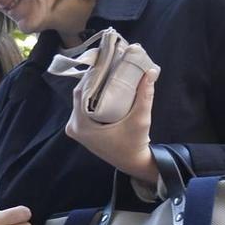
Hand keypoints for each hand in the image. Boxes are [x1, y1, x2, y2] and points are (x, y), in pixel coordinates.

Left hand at [66, 62, 159, 182]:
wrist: (133, 163)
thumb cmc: (135, 144)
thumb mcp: (140, 119)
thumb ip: (144, 95)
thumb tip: (151, 70)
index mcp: (81, 125)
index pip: (81, 92)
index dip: (92, 75)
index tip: (104, 61)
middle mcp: (74, 126)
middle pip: (80, 94)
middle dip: (94, 78)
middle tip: (108, 62)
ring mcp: (76, 128)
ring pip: (81, 99)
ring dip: (93, 86)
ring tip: (107, 70)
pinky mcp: (81, 128)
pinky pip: (84, 106)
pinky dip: (93, 96)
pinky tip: (104, 84)